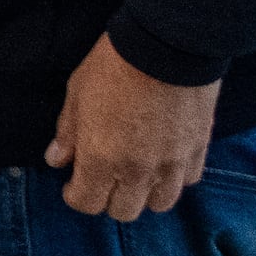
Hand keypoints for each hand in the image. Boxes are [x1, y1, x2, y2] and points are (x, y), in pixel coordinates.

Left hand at [43, 34, 218, 222]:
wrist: (166, 44)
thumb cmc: (114, 65)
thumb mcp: (77, 94)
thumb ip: (68, 133)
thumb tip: (57, 159)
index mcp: (101, 159)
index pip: (87, 203)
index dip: (76, 196)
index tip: (74, 184)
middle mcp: (137, 170)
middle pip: (123, 211)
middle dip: (109, 199)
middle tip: (104, 178)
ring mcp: (171, 163)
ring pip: (160, 203)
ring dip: (145, 194)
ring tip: (136, 175)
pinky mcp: (198, 149)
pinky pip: (188, 180)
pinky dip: (175, 178)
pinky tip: (164, 162)